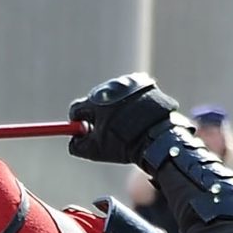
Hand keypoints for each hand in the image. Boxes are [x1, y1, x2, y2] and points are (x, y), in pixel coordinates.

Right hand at [67, 73, 181, 166]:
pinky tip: (139, 116)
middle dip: (98, 115)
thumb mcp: (95, 150)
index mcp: (94, 102)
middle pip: (95, 101)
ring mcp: (128, 83)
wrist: (158, 136)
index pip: (76, 109)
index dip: (78, 122)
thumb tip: (74, 139)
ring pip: (115, 97)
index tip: (84, 131)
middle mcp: (109, 87)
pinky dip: (133, 102)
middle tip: (106, 131)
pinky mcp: (145, 82)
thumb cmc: (125, 144)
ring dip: (117, 108)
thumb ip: (76, 145)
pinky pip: (133, 92)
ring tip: (128, 125)